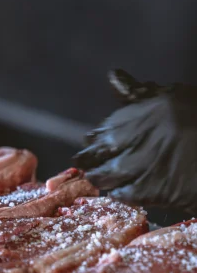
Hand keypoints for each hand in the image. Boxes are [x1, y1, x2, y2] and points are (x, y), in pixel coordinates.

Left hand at [74, 69, 196, 214]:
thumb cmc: (196, 115)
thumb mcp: (168, 97)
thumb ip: (136, 92)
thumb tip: (113, 76)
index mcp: (132, 119)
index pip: (96, 135)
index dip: (90, 143)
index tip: (88, 146)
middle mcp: (130, 144)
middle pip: (93, 159)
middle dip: (87, 162)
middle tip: (86, 164)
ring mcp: (141, 170)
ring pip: (106, 179)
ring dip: (99, 179)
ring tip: (99, 179)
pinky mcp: (156, 192)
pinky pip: (127, 197)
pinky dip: (120, 195)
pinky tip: (121, 192)